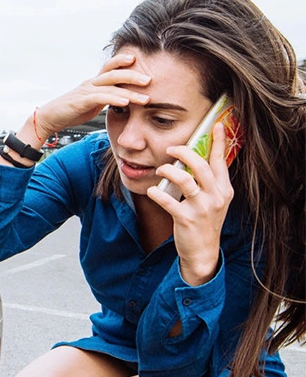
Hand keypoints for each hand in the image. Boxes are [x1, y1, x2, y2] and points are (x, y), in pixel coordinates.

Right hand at [33, 53, 151, 139]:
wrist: (49, 118)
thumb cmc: (70, 111)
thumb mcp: (91, 103)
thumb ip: (105, 98)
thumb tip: (121, 99)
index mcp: (94, 82)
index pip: (111, 67)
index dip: (124, 62)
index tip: (141, 62)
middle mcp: (90, 83)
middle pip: (114, 72)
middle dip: (133, 74)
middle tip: (150, 79)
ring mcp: (85, 91)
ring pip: (110, 85)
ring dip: (129, 91)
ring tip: (145, 97)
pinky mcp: (81, 101)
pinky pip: (101, 98)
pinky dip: (115, 99)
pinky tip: (126, 103)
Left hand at [146, 122, 233, 284]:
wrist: (203, 252)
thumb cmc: (205, 223)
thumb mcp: (214, 201)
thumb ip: (208, 182)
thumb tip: (196, 160)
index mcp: (224, 190)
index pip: (221, 161)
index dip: (218, 142)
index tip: (215, 125)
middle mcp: (216, 197)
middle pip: (202, 166)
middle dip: (185, 153)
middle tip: (170, 149)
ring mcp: (202, 208)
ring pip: (186, 181)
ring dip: (169, 171)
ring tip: (160, 170)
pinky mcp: (186, 219)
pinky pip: (169, 201)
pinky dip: (158, 193)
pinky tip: (153, 190)